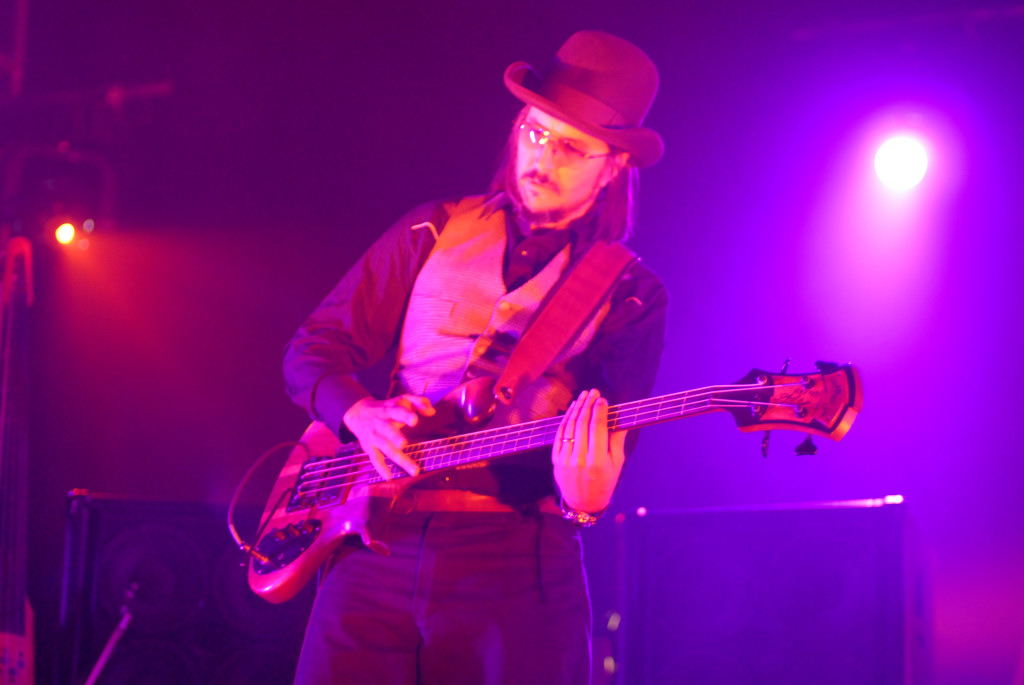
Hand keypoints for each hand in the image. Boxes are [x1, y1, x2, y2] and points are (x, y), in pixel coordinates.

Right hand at [343, 394, 435, 479]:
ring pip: (387, 448)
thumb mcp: (401, 399)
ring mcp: (375, 437)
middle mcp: (381, 424)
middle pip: (388, 430)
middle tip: (404, 443)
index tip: (414, 420)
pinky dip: (381, 468)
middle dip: (395, 437)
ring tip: (414, 470)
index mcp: (390, 410)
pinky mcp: (370, 448)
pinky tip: (389, 477)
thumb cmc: (387, 407)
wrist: (358, 413)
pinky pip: (375, 459)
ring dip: (399, 459)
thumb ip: (418, 402)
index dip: (405, 415)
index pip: (397, 411)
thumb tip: (432, 411)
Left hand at [552, 389, 626, 513]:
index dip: (600, 411)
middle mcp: (580, 459)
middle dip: (588, 404)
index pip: (598, 428)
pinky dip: (566, 420)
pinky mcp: (556, 460)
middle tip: (593, 392)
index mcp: (598, 461)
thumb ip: (617, 441)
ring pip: (570, 427)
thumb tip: (621, 419)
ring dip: (576, 408)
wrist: (583, 503)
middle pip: (583, 424)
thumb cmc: (605, 483)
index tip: (603, 399)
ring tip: (583, 396)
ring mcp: (565, 459)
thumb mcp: (617, 464)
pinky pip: (560, 435)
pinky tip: (572, 410)